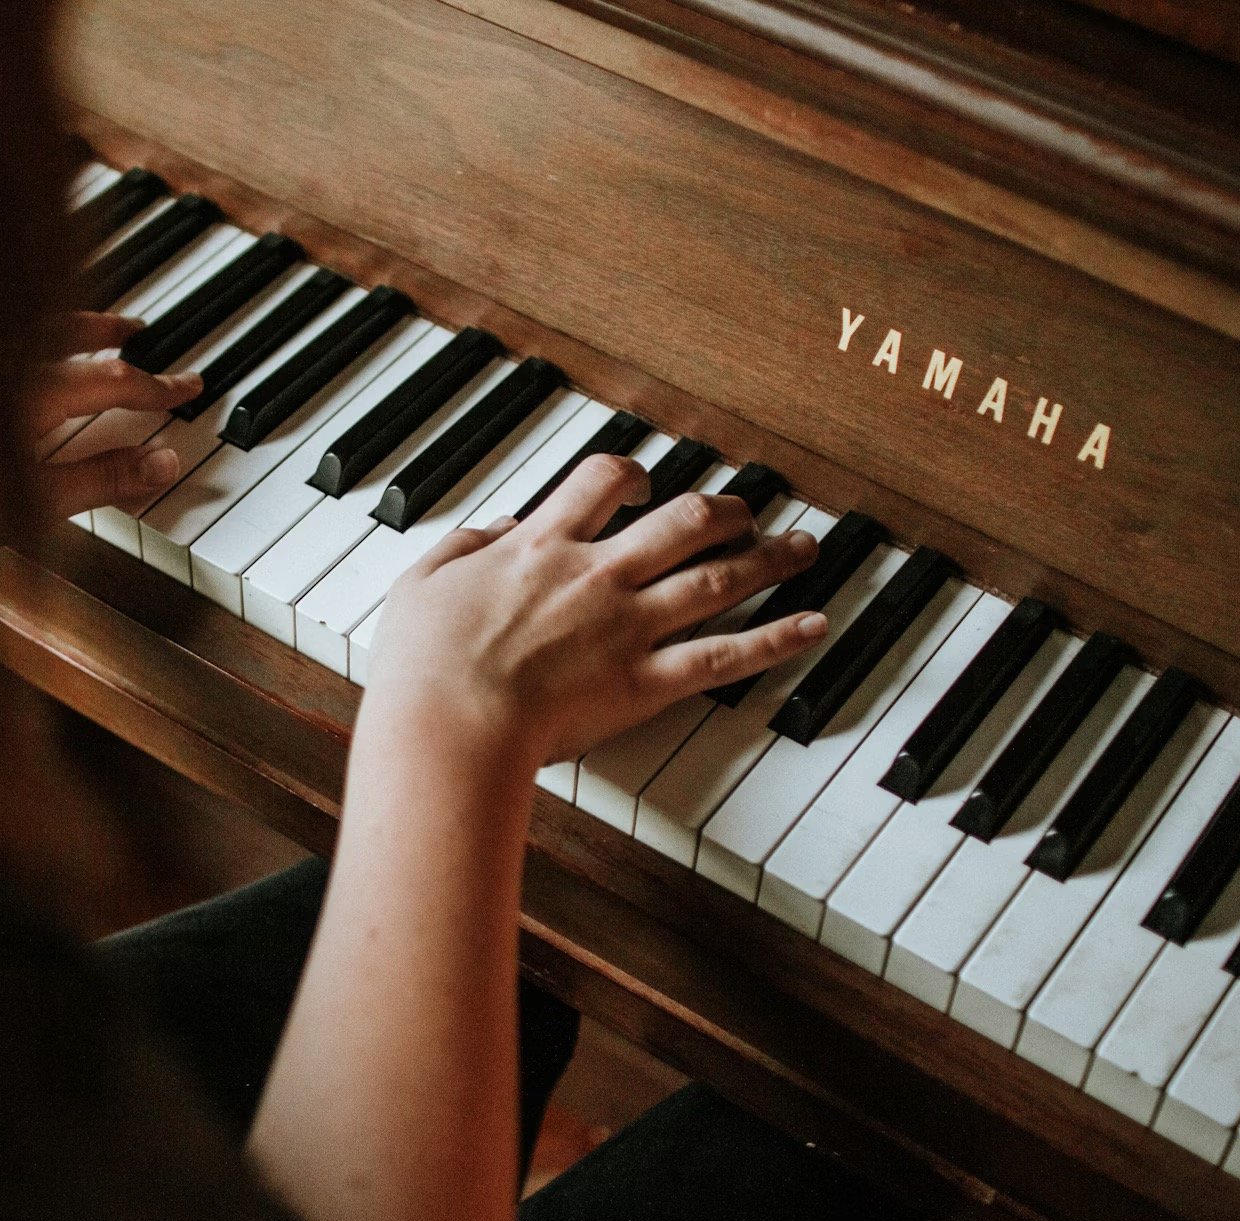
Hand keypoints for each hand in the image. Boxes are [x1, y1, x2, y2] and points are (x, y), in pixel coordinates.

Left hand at [30, 311, 203, 517]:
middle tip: (137, 331)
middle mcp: (11, 370)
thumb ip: (100, 480)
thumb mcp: (39, 500)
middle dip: (107, 330)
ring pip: (35, 335)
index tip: (187, 387)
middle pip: (64, 334)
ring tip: (90, 332)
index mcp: (31, 396)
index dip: (156, 385)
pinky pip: (18, 350)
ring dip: (69, 330)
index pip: (111, 380)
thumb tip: (163, 463)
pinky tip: (43, 364)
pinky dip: (41, 350)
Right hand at [368, 453, 826, 765]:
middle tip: (745, 509)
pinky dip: (775, 639)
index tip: (642, 483)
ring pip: (716, 577)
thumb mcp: (424, 582)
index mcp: (544, 546)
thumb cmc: (425, 663)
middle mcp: (598, 574)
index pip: (601, 482)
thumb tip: (499, 528)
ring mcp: (629, 626)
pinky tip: (812, 625)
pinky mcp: (646, 681)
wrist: (449, 724)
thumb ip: (467, 546)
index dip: (630, 473)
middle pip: (682, 521)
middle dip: (722, 510)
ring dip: (767, 558)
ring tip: (803, 547)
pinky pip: (724, 655)